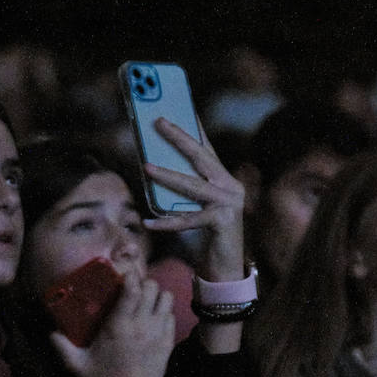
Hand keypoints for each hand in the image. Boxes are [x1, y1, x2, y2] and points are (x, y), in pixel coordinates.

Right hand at [50, 272, 174, 376]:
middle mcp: (141, 325)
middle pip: (152, 287)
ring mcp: (157, 333)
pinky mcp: (167, 344)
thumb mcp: (75, 365)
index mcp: (119, 325)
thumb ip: (60, 346)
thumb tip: (50, 332)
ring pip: (166, 298)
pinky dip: (164, 313)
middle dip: (144, 284)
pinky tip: (154, 320)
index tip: (124, 276)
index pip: (132, 288)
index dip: (130, 276)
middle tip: (135, 290)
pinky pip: (172, 316)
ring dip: (157, 296)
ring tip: (147, 302)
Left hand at [140, 119, 246, 284]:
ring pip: (193, 186)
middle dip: (179, 138)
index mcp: (226, 179)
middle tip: (158, 122)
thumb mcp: (198, 207)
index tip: (178, 107)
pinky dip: (167, 223)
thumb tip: (154, 168)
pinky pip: (188, 221)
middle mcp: (231, 187)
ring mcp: (229, 204)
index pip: (207, 148)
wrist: (227, 269)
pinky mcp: (222, 223)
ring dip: (168, 175)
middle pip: (201, 157)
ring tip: (146, 166)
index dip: (193, 127)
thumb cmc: (208, 237)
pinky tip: (148, 223)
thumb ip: (186, 189)